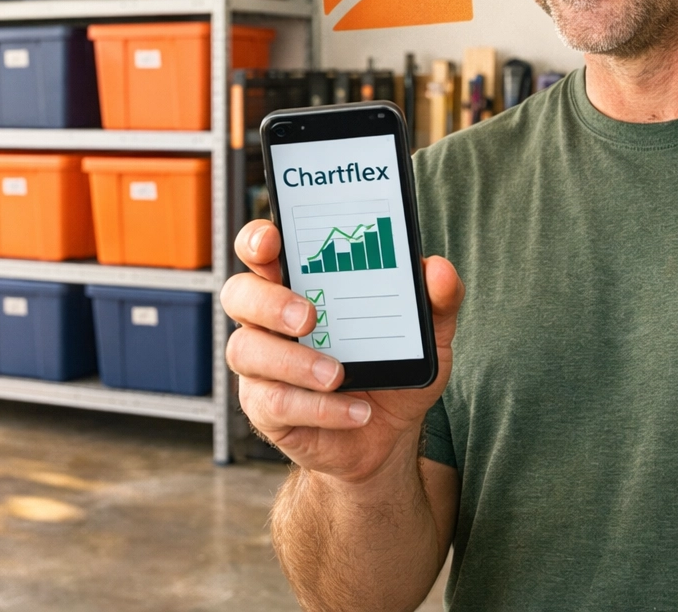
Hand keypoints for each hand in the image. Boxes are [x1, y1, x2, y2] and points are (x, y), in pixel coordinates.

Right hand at [221, 219, 462, 481]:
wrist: (388, 437)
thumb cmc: (394, 370)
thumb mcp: (427, 335)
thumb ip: (438, 299)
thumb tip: (438, 269)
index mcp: (300, 284)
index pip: (261, 250)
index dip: (257, 240)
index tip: (272, 241)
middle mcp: (270, 320)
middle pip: (239, 293)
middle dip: (268, 301)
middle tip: (308, 317)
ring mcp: (262, 365)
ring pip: (246, 351)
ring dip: (292, 361)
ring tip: (336, 375)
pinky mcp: (265, 408)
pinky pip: (274, 402)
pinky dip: (318, 407)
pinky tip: (354, 411)